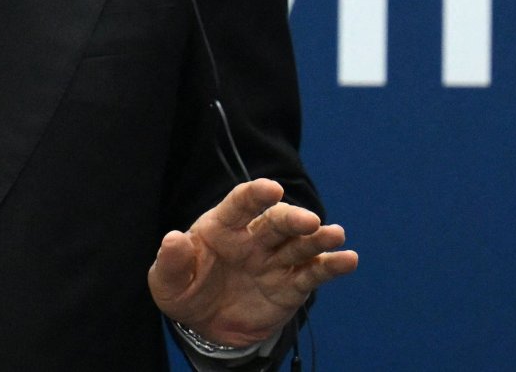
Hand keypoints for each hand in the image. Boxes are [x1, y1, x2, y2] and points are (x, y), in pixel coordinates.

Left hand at [148, 179, 356, 347]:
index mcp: (222, 227)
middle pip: (277, 222)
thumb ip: (172, 262)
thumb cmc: (185, 292)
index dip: (255, 194)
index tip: (271, 188)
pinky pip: (313, 273)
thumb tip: (172, 239)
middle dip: (293, 218)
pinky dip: (331, 266)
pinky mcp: (291, 285)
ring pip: (300, 244)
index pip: (240, 204)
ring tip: (336, 235)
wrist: (205, 326)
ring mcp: (275, 260)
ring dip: (319, 238)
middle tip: (309, 221)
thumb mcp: (167, 282)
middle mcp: (253, 238)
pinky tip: (348, 260)